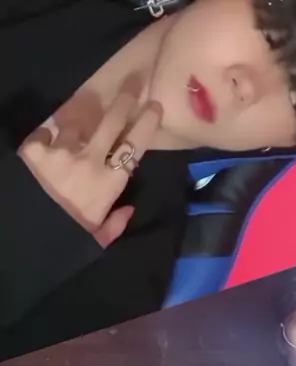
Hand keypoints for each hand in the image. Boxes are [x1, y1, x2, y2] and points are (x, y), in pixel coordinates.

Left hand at [18, 94, 162, 247]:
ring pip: (76, 123)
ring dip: (79, 122)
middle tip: (131, 82)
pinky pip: (45, 132)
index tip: (154, 106)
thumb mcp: (97, 238)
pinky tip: (47, 142)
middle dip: (125, 98)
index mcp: (110, 183)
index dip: (147, 122)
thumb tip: (129, 210)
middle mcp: (90, 160)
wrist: (28, 234)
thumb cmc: (67, 238)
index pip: (135, 145)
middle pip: (112, 121)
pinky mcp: (36, 149)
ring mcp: (62, 151)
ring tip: (80, 118)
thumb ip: (115, 224)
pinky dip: (46, 136)